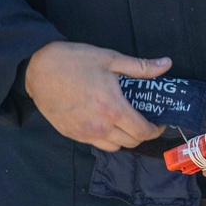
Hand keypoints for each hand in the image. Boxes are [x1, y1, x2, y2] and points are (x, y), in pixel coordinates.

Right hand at [24, 41, 170, 151]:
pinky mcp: (71, 134)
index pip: (142, 131)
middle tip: (145, 118)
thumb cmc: (75, 61)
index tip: (160, 122)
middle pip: (131, 142)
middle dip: (143, 133)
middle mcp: (99, 127)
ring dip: (125, 138)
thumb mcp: (111, 59)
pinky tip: (106, 121)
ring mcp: (84, 134)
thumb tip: (166, 64)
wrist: (38, 69)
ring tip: (126, 121)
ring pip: (114, 147)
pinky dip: (107, 138)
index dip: (156, 130)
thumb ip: (141, 67)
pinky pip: (96, 144)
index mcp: (112, 109)